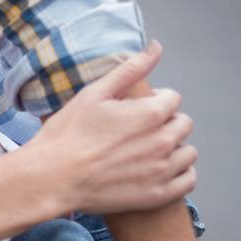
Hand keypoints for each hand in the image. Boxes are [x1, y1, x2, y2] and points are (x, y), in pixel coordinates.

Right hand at [27, 42, 197, 215]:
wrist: (52, 177)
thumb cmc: (68, 133)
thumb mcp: (94, 93)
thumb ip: (130, 69)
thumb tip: (156, 46)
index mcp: (151, 113)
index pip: (172, 98)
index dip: (153, 99)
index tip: (133, 109)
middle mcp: (164, 141)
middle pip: (183, 124)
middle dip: (165, 122)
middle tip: (136, 130)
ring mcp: (163, 170)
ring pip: (188, 152)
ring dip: (174, 148)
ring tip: (146, 151)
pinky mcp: (159, 194)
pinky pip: (188, 180)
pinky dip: (178, 173)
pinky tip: (156, 169)